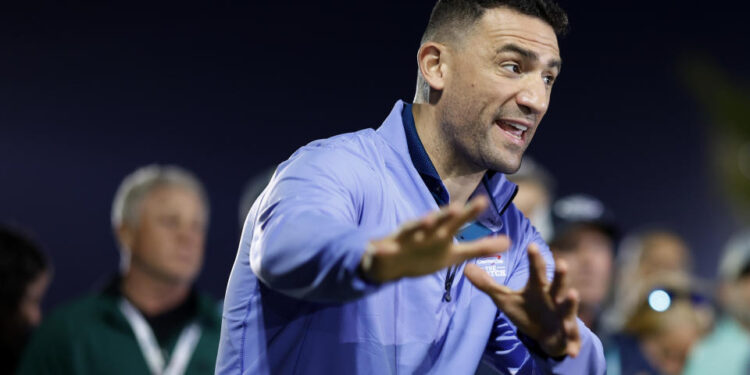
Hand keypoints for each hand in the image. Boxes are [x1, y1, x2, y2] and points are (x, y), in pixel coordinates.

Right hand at [360, 196, 510, 282]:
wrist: (391, 261)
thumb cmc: (426, 254)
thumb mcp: (454, 254)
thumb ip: (480, 248)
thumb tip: (510, 242)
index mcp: (441, 233)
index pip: (457, 221)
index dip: (469, 213)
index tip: (483, 201)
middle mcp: (425, 231)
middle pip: (437, 222)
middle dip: (445, 215)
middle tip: (456, 208)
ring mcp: (406, 239)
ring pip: (412, 230)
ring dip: (418, 225)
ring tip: (427, 220)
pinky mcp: (387, 250)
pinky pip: (384, 250)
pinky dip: (384, 249)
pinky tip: (382, 248)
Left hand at [464, 244, 580, 357]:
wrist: (546, 335)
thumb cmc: (528, 311)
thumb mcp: (505, 299)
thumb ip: (487, 284)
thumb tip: (466, 267)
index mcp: (539, 288)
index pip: (536, 270)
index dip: (534, 258)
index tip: (532, 245)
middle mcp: (554, 298)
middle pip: (557, 284)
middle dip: (559, 275)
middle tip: (561, 263)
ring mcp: (563, 316)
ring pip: (568, 307)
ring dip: (571, 302)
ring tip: (573, 294)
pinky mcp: (566, 335)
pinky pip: (571, 340)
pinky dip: (573, 344)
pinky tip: (574, 350)